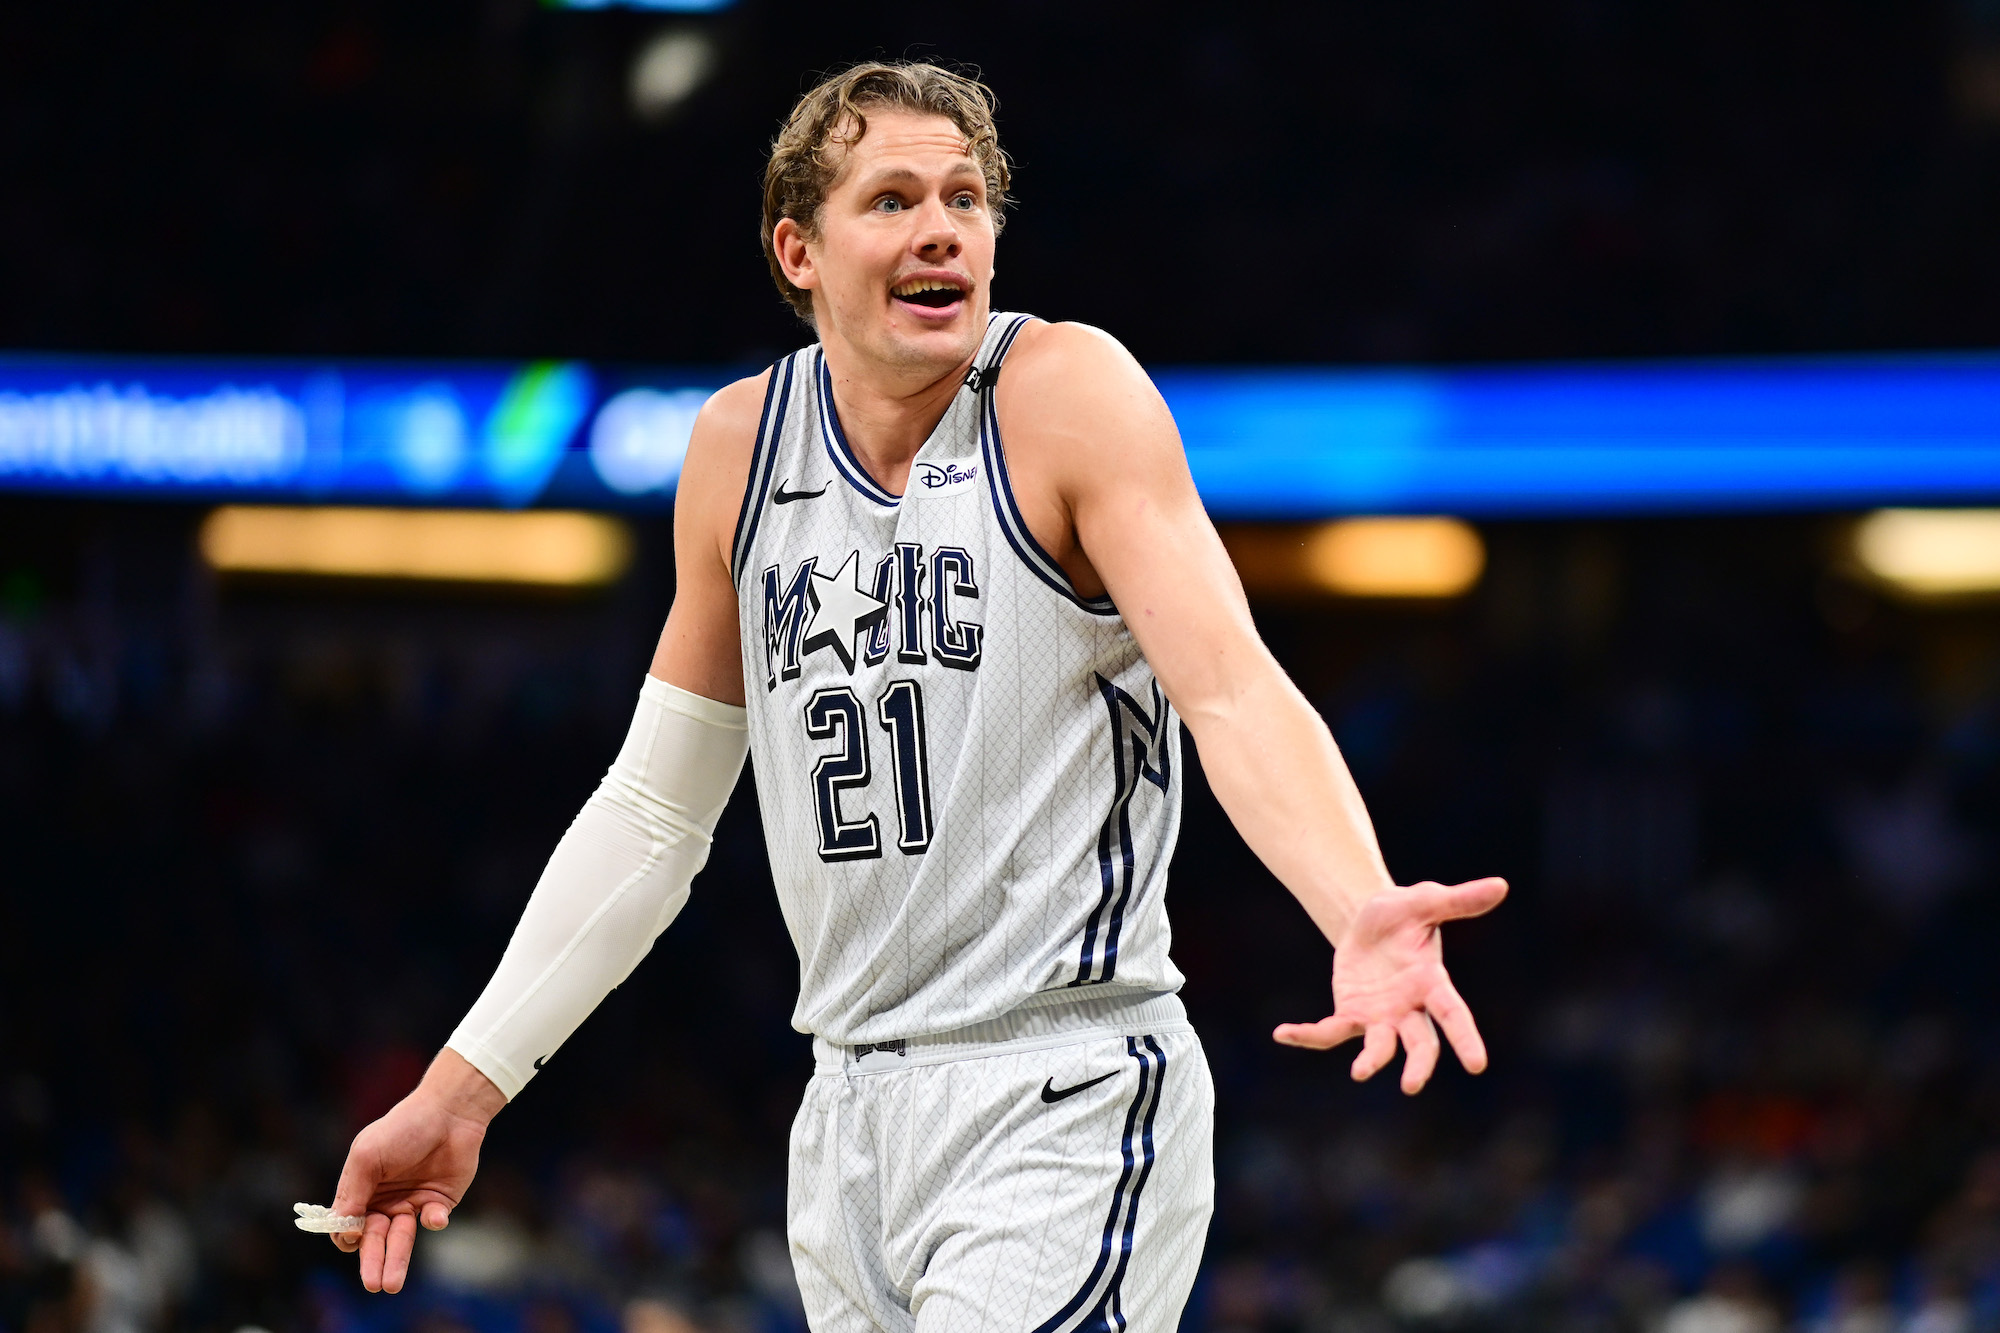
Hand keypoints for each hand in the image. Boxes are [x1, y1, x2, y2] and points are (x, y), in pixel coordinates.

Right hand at [328, 1050, 504, 1292]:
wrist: (450, 1113)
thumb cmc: (403, 1128)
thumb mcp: (368, 1154)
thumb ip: (353, 1191)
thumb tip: (341, 1227)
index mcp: (361, 1190)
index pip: (347, 1226)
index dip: (347, 1237)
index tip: (352, 1240)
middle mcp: (384, 1201)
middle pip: (374, 1240)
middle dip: (373, 1263)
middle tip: (374, 1285)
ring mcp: (411, 1203)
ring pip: (400, 1240)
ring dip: (397, 1260)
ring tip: (392, 1285)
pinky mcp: (438, 1203)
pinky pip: (432, 1221)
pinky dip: (432, 1221)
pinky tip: (432, 1215)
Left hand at [1273, 877, 1506, 1093]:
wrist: (1367, 918)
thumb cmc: (1404, 912)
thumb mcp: (1426, 900)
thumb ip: (1460, 899)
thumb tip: (1501, 885)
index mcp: (1431, 982)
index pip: (1453, 1013)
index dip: (1465, 1039)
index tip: (1477, 1065)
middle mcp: (1409, 1007)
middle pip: (1420, 1043)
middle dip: (1418, 1065)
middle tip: (1411, 1085)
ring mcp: (1380, 1016)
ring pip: (1378, 1046)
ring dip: (1370, 1060)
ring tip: (1359, 1072)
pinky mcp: (1351, 1014)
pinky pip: (1330, 1032)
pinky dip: (1308, 1036)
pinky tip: (1282, 1033)